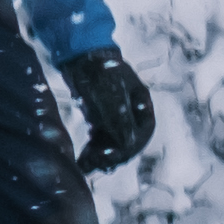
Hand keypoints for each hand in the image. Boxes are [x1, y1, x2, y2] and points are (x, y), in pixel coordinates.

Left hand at [62, 46, 156, 172]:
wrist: (80, 58)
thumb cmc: (100, 71)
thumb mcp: (112, 93)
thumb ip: (121, 118)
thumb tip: (128, 145)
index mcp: (143, 106)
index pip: (142, 133)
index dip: (129, 147)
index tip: (111, 154)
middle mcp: (132, 115)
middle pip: (129, 143)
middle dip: (114, 155)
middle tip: (96, 162)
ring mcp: (116, 119)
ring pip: (114, 145)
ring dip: (102, 157)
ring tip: (86, 164)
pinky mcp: (100, 122)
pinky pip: (100, 143)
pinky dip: (92, 152)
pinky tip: (82, 161)